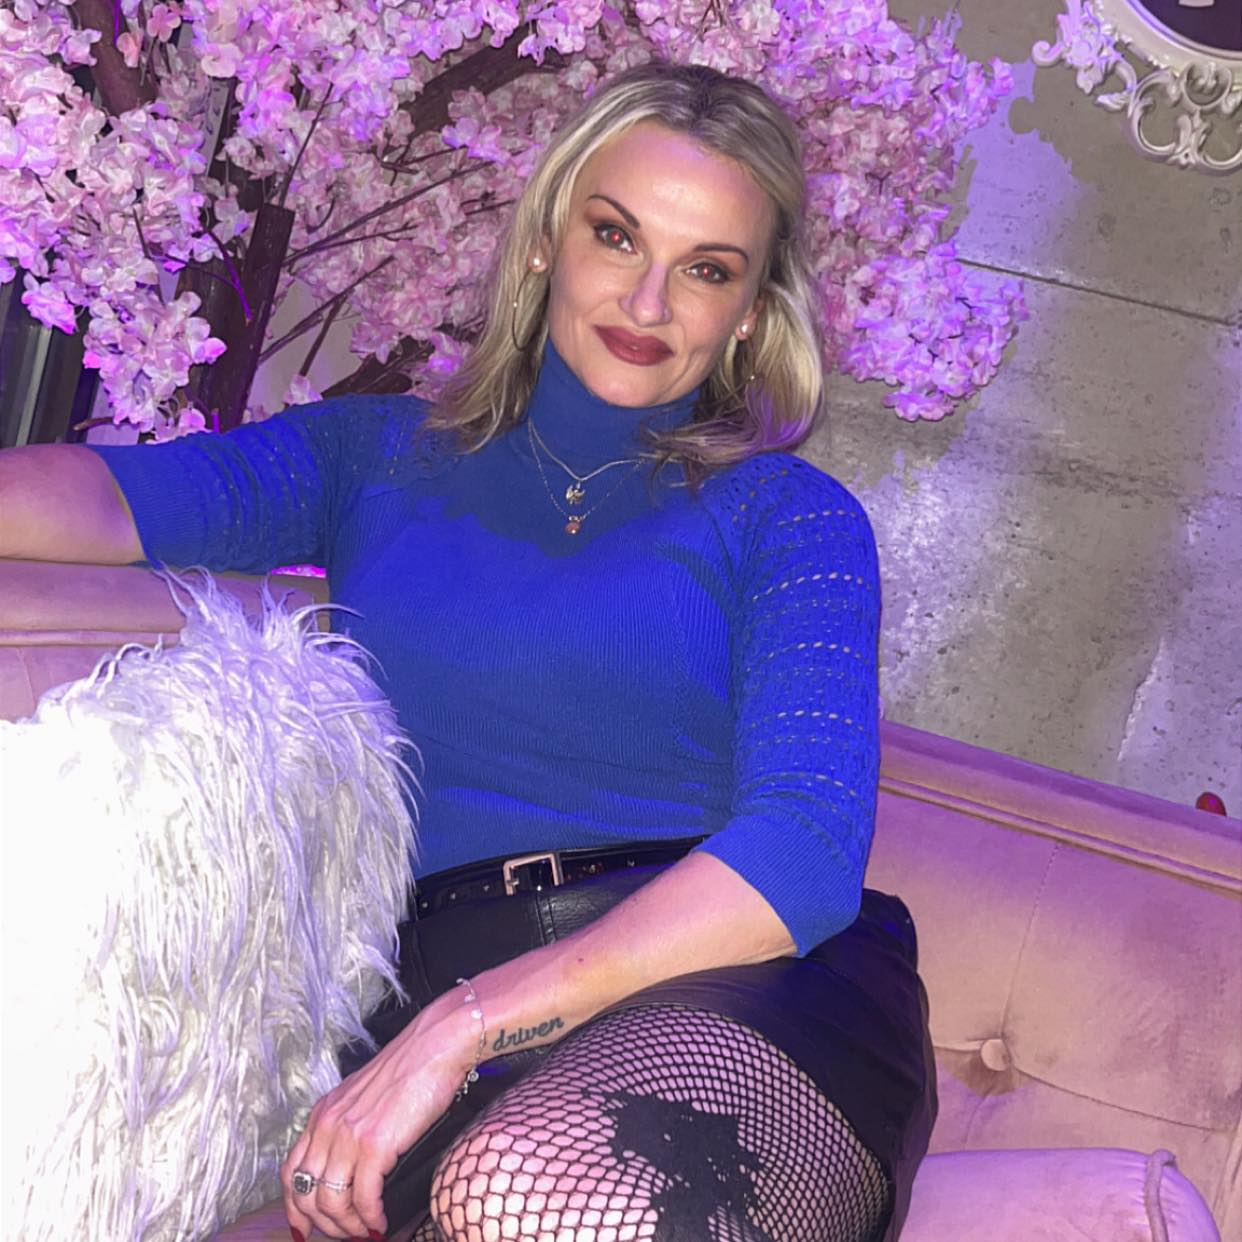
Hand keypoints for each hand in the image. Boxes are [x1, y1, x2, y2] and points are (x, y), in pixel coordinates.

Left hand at [280, 990, 475, 1239]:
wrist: (436, 1044)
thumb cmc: (411, 1066)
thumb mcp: (364, 1095)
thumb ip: (349, 1124)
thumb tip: (353, 1166)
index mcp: (323, 1112)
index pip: (291, 1171)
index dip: (295, 1207)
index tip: (304, 1228)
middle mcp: (328, 1124)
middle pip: (306, 1194)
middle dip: (325, 1224)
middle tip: (346, 1234)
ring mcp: (349, 1134)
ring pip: (331, 1202)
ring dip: (348, 1226)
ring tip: (366, 1231)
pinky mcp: (375, 1144)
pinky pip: (363, 1197)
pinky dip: (370, 1218)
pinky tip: (381, 1221)